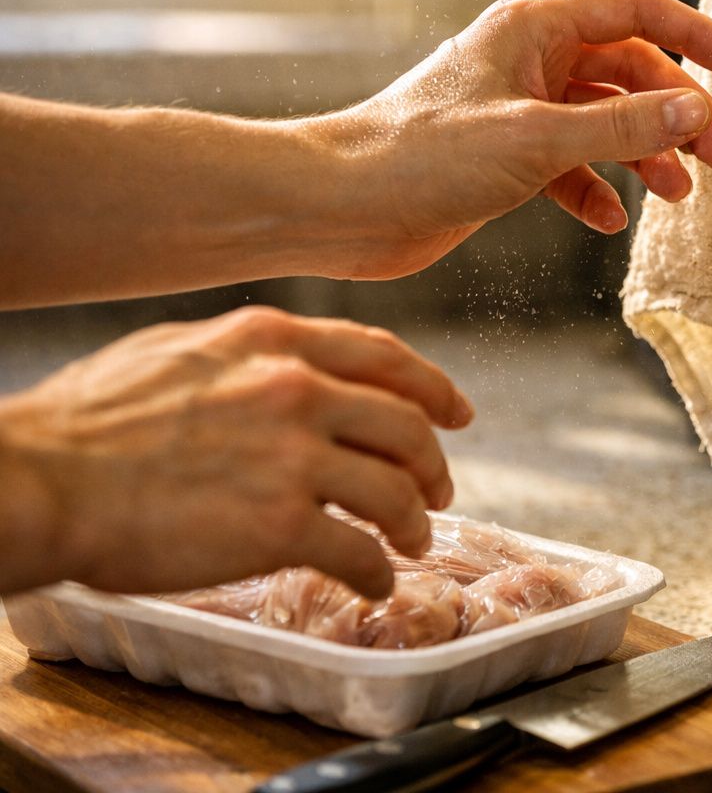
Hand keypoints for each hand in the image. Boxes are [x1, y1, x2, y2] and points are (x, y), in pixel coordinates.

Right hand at [0, 306, 469, 597]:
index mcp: (271, 341)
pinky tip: (375, 583)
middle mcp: (296, 388)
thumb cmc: (87, 424)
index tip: (456, 411)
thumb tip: (286, 364)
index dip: (432, 386)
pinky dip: (378, 572)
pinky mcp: (281, 525)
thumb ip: (244, 355)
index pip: (383, 356)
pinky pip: (359, 551)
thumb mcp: (175, 351)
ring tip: (413, 542)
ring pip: (396, 489)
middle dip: (433, 462)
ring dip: (415, 521)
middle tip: (438, 489)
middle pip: (405, 424)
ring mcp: (293, 456)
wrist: (42, 481)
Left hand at [310, 0, 711, 279]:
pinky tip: (608, 220)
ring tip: (675, 194)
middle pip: (629, 73)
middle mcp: (528, 61)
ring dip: (644, 156)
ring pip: (604, 122)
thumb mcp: (539, 138)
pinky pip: (571, 165)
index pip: (636, 12)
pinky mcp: (504, 158)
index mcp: (533, 30)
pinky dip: (596, 190)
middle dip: (677, 114)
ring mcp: (517, 109)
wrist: (341, 207)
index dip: (697, 37)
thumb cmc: (418, 156)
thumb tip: (696, 111)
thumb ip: (624, 126)